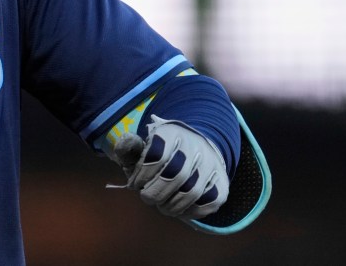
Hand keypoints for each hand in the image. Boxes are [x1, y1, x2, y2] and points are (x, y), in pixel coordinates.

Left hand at [112, 115, 229, 219]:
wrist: (197, 147)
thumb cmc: (161, 151)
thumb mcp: (143, 145)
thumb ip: (129, 149)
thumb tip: (123, 143)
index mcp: (171, 133)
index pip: (157, 155)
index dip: (142, 175)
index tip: (134, 184)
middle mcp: (195, 146)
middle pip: (176, 176)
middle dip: (156, 193)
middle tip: (147, 198)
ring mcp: (211, 164)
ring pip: (192, 192)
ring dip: (172, 205)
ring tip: (161, 206)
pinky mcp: (222, 183)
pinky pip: (208, 203)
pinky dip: (190, 212)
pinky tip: (178, 210)